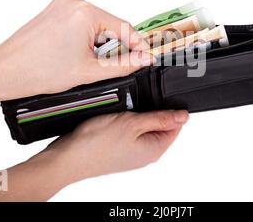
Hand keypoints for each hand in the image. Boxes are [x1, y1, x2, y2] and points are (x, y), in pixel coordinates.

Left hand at [0, 0, 153, 112]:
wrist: (5, 70)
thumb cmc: (38, 71)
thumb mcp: (90, 71)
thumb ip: (124, 64)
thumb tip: (145, 59)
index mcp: (85, 11)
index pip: (124, 28)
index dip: (138, 46)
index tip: (146, 58)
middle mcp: (74, 0)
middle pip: (110, 25)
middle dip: (114, 47)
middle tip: (111, 68)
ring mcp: (63, 2)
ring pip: (96, 24)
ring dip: (99, 43)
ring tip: (87, 63)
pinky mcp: (56, 8)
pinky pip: (82, 22)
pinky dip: (86, 37)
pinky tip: (76, 54)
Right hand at [39, 109, 189, 183]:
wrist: (69, 157)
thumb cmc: (97, 143)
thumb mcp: (134, 123)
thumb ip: (160, 119)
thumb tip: (183, 116)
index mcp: (155, 149)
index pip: (176, 126)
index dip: (170, 108)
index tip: (160, 96)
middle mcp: (146, 154)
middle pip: (160, 126)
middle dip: (151, 111)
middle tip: (137, 103)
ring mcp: (132, 154)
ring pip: (143, 127)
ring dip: (136, 115)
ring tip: (123, 110)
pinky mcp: (119, 151)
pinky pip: (129, 133)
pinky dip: (125, 122)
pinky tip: (114, 118)